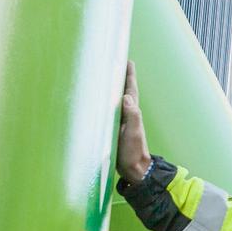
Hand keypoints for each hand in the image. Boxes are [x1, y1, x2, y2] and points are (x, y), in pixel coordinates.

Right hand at [116, 61, 151, 183]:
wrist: (133, 170)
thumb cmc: (133, 151)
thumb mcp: (133, 133)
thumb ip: (132, 115)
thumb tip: (126, 97)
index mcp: (132, 111)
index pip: (130, 88)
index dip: (128, 74)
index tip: (126, 60)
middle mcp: (126, 113)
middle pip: (122, 90)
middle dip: (119, 77)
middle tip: (113, 63)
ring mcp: (120, 121)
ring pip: (115, 100)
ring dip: (111, 88)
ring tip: (104, 77)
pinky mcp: (113, 129)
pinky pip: (108, 111)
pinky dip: (104, 103)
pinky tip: (98, 102)